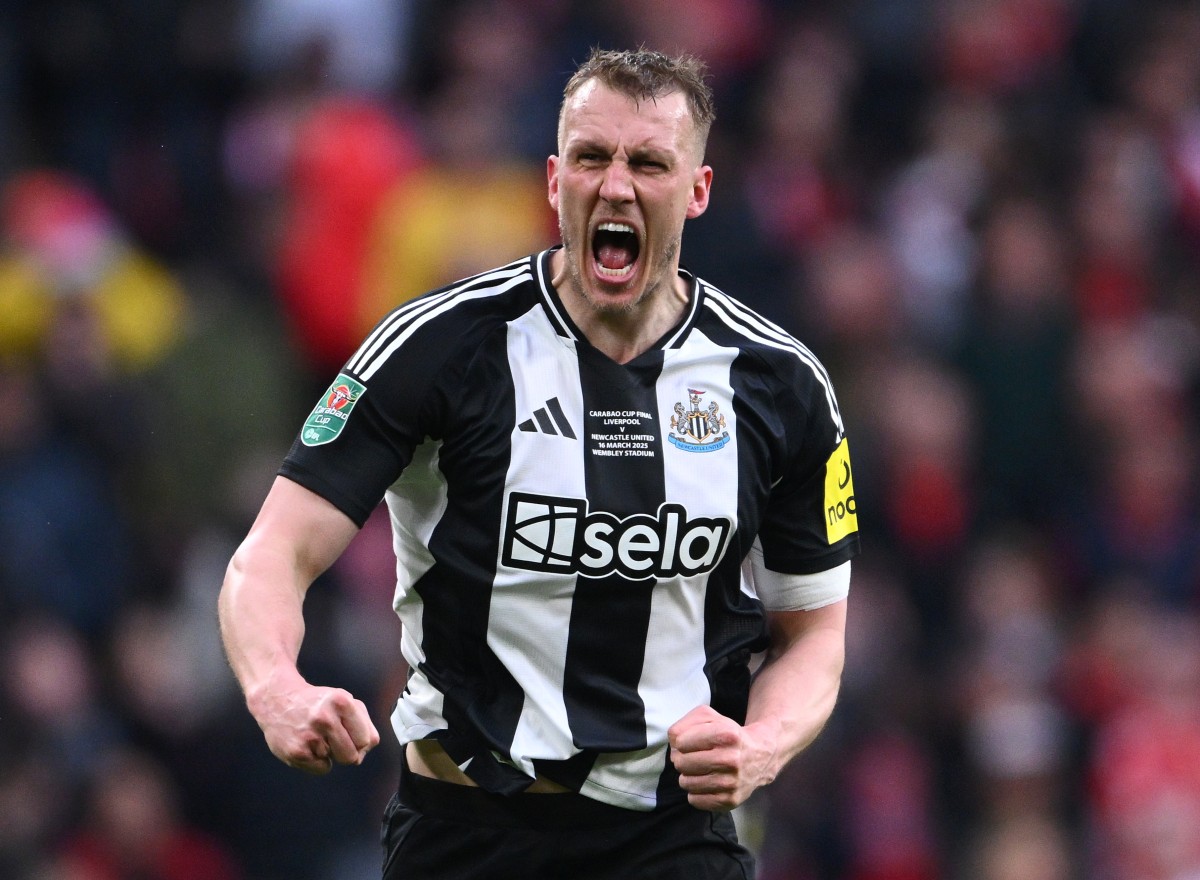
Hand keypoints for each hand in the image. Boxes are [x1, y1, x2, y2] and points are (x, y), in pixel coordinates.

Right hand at [249, 677, 379, 774]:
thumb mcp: (344, 701)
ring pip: (335, 762)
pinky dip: (316, 761)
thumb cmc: (317, 702)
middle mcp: (326, 718)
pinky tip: (306, 744)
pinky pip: (321, 769)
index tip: (348, 732)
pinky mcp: (296, 752)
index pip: (367, 740)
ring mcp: (310, 736)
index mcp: (342, 702)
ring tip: (316, 736)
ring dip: (329, 754)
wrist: (277, 699)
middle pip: (352, 756)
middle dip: (346, 750)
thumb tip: (368, 747)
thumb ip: (364, 723)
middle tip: (331, 737)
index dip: (359, 740)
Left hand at [668, 705, 776, 810]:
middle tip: (693, 757)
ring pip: (685, 783)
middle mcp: (731, 759)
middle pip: (681, 763)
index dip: (681, 742)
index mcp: (726, 734)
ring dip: (688, 775)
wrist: (760, 756)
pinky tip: (707, 782)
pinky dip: (696, 792)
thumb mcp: (709, 718)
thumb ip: (685, 724)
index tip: (690, 742)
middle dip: (682, 758)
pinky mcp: (730, 801)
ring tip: (701, 769)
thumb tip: (673, 744)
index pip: (680, 742)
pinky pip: (694, 800)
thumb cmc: (728, 735)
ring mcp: (731, 783)